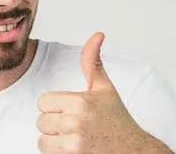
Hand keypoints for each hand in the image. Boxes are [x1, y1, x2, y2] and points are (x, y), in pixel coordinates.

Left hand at [36, 32, 171, 153]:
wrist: (134, 151)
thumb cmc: (117, 120)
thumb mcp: (105, 88)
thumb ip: (92, 61)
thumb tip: (97, 34)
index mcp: (80, 101)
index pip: (43, 101)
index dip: (54, 106)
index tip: (68, 110)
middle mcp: (76, 121)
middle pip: (41, 121)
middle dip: (53, 123)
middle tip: (73, 125)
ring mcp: (74, 142)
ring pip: (42, 139)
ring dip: (53, 139)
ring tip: (73, 136)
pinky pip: (46, 152)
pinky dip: (55, 151)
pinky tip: (72, 148)